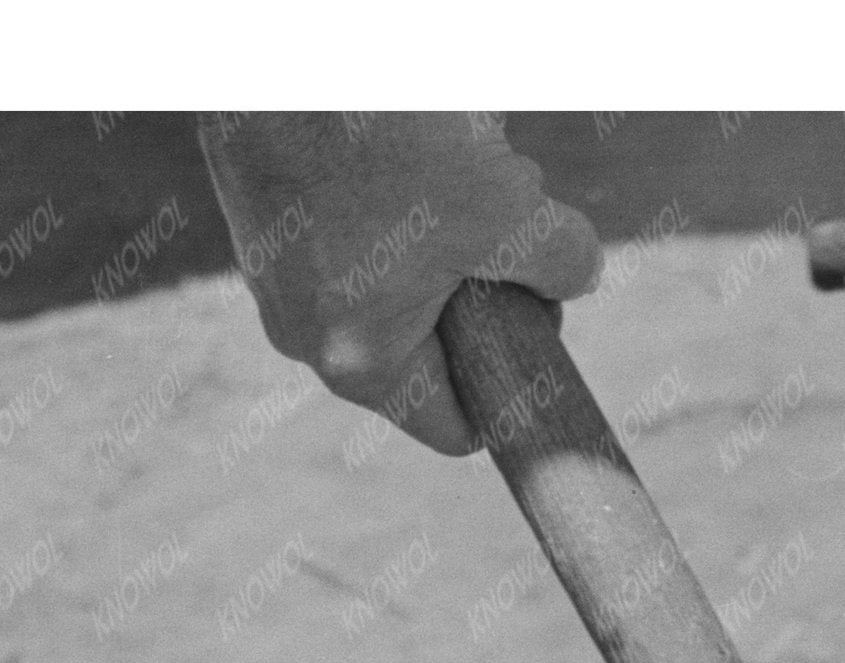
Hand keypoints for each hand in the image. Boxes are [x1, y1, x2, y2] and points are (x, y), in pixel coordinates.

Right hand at [199, 114, 598, 454]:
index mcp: (362, 364)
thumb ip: (560, 257)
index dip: (510, 378)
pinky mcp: (264, 221)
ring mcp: (277, 279)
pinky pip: (349, 234)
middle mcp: (306, 336)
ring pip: (394, 280)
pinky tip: (404, 138)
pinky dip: (393, 196)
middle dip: (478, 285)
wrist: (278, 53)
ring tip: (450, 160)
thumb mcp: (503, 205)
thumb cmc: (382, 138)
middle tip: (496, 215)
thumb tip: (580, 273)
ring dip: (442, 229)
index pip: (457, 426)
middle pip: (429, 344)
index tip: (534, 311)